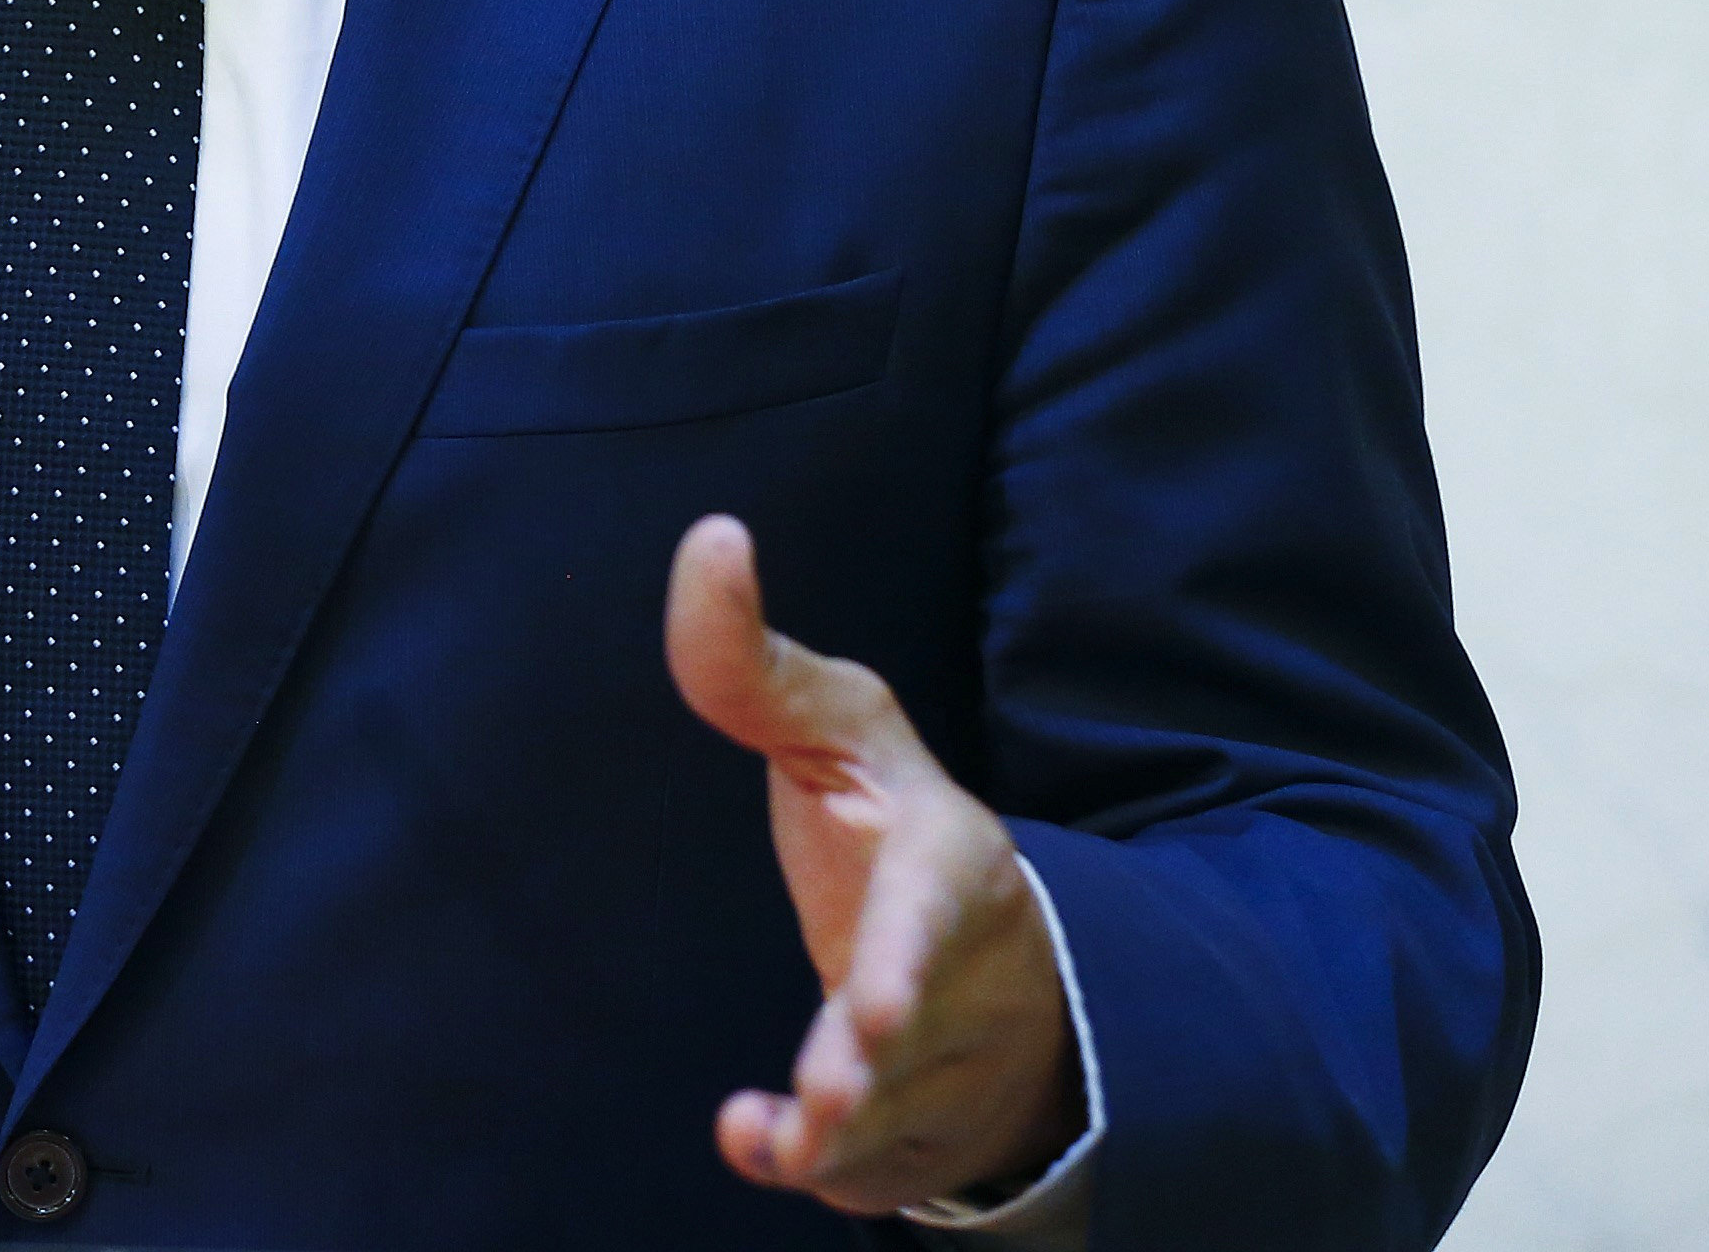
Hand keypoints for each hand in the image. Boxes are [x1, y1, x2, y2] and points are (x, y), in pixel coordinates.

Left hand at [666, 514, 1080, 1218]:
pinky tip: (752, 1141)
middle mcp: (955, 976)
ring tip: (772, 1136)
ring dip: (831, 1130)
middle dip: (873, 1067)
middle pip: (915, 1036)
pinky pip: (866, 1171)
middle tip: (832, 1092)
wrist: (997, 970)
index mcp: (945, 867)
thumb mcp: (839, 731)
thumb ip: (755, 661)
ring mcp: (940, 1066)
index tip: (870, 1004)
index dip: (908, 959)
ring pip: (888, 1116)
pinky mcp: (907, 1136)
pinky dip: (807, 1166)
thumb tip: (710, 537)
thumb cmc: (890, 830)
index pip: (933, 912)